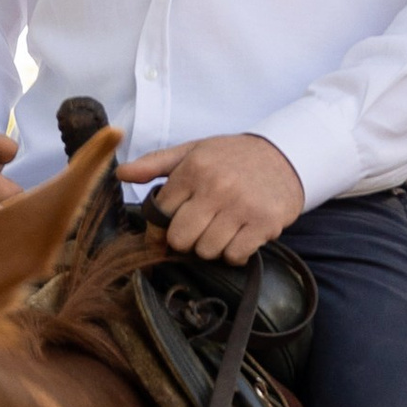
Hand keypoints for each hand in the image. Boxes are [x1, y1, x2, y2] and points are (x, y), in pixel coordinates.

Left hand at [117, 134, 303, 264]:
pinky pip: (234, 255)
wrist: (285, 156)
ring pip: (207, 251)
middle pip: (181, 239)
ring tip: (221, 229)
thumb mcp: (193, 151)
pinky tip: (239, 236)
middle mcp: (217, 187)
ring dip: (211, 247)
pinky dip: (234, 252)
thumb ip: (155, 164)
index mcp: (194, 169)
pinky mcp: (264, 223)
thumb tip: (121, 174)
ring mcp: (242, 206)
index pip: (161, 214)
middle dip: (186, 239)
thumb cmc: (232, 157)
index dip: (161, 226)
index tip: (169, 227)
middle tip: (198, 228)